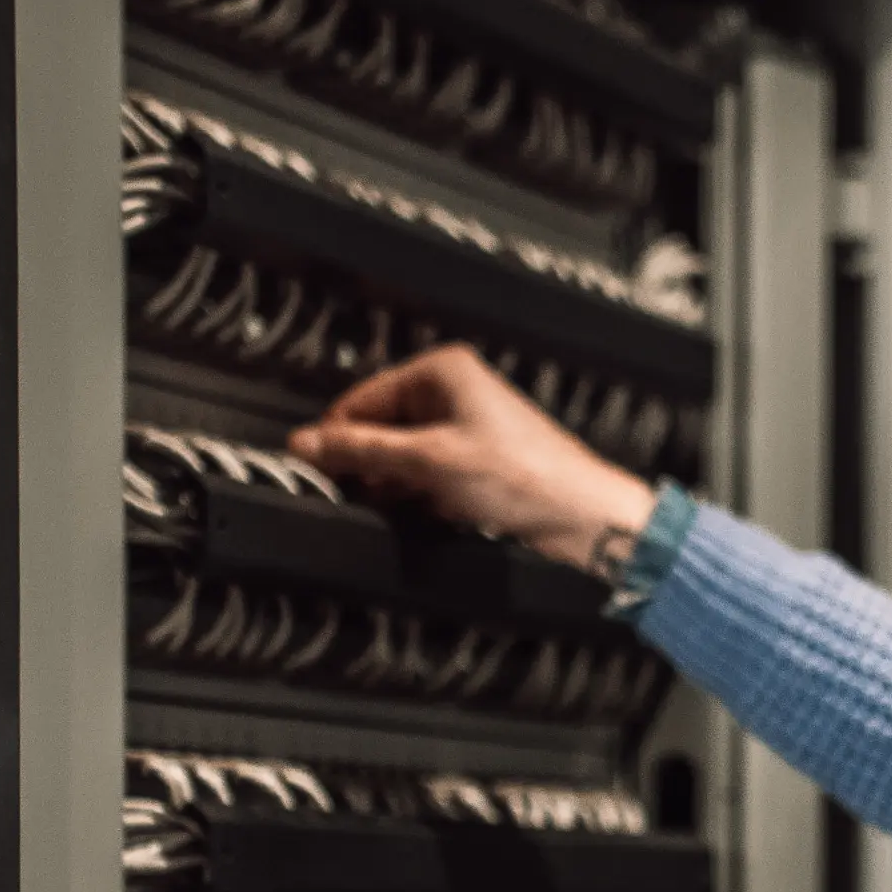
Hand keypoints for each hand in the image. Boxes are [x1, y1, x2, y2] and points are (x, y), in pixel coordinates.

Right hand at [287, 343, 655, 576]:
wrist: (584, 518)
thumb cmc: (524, 479)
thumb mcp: (428, 462)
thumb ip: (362, 452)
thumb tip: (307, 444)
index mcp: (440, 373)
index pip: (361, 399)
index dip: (335, 437)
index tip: (309, 469)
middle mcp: (453, 395)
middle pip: (381, 430)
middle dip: (366, 466)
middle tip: (348, 497)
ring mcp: (466, 431)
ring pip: (404, 459)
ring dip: (393, 487)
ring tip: (393, 510)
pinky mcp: (478, 466)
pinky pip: (430, 478)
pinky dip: (420, 498)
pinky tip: (422, 517)